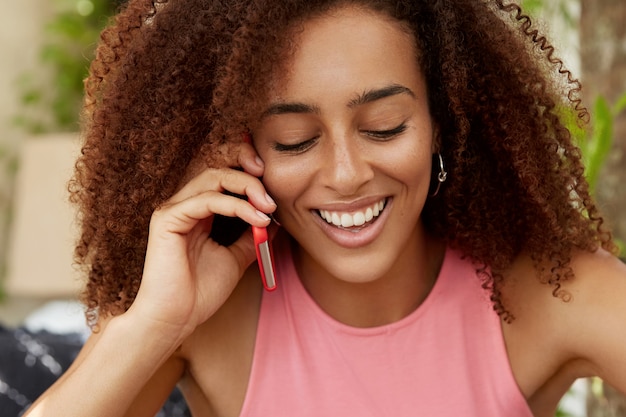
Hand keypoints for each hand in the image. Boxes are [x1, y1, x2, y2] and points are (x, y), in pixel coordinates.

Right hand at [127, 142, 274, 341]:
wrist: (176, 319)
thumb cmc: (200, 293)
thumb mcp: (237, 258)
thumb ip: (251, 236)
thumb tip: (274, 219)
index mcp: (197, 212)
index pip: (223, 177)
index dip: (247, 171)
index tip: (275, 186)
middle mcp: (184, 205)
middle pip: (219, 169)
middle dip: (250, 173)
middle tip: (273, 195)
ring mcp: (174, 209)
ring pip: (213, 177)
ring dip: (247, 188)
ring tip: (269, 206)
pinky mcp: (168, 219)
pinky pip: (207, 199)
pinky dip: (236, 206)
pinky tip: (256, 218)